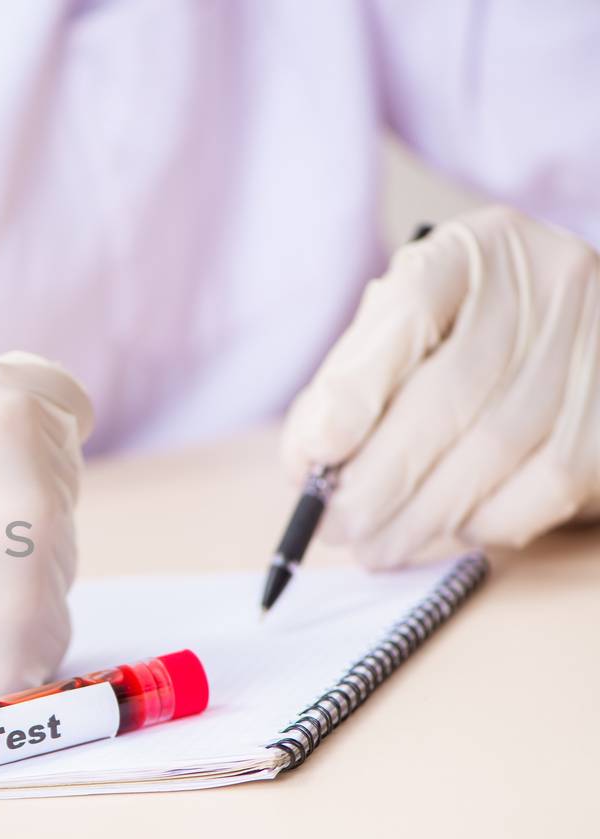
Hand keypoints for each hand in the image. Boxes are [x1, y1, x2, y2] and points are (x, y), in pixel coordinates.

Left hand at [282, 205, 599, 567]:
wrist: (564, 338)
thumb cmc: (458, 341)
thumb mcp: (398, 335)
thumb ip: (349, 385)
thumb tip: (309, 462)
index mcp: (471, 251)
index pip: (410, 306)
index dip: (356, 387)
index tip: (315, 452)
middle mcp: (545, 280)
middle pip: (451, 390)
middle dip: (379, 477)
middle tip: (333, 527)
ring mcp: (593, 339)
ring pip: (498, 445)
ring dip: (424, 514)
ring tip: (377, 545)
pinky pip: (552, 480)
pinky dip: (490, 518)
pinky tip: (454, 528)